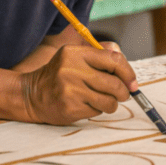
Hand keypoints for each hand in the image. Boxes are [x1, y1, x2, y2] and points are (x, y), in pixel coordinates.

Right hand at [18, 43, 137, 124]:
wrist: (32, 95)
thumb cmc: (59, 74)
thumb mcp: (75, 56)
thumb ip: (100, 53)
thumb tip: (122, 57)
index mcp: (75, 53)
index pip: (113, 59)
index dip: (128, 72)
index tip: (133, 82)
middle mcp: (72, 70)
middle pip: (114, 83)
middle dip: (123, 92)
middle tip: (123, 94)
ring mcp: (70, 90)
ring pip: (109, 101)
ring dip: (111, 103)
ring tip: (104, 101)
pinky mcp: (69, 108)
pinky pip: (97, 111)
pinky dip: (97, 110)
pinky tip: (87, 105)